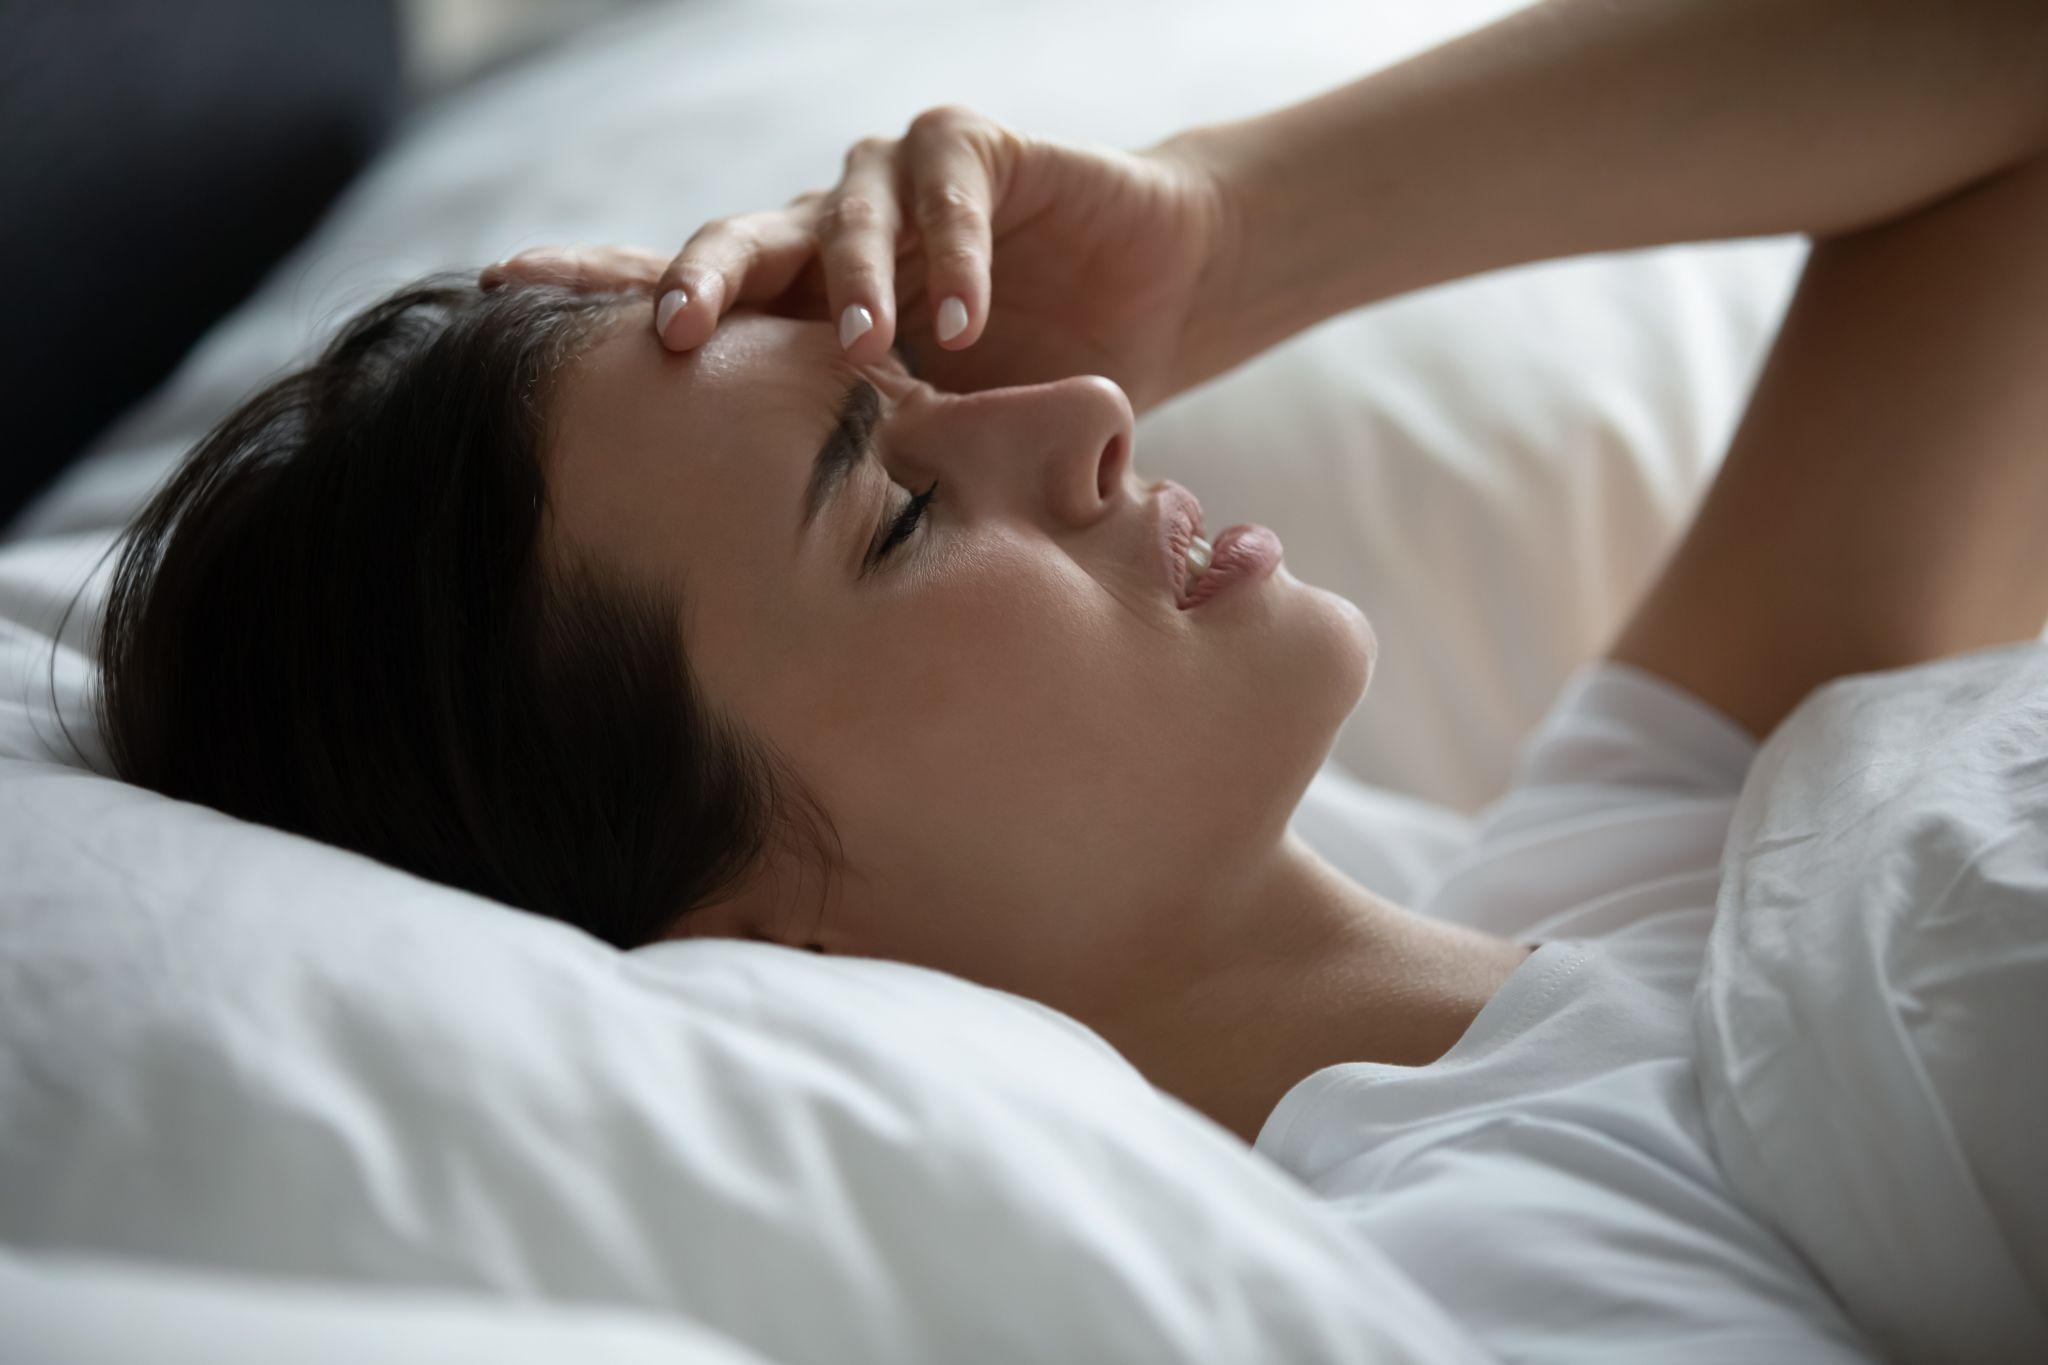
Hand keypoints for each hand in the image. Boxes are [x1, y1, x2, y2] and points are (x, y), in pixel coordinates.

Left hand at [481, 105, 1244, 415]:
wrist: (1146, 300)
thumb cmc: (1025, 385)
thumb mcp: (933, 443)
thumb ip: (867, 479)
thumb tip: (783, 608)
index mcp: (796, 304)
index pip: (684, 293)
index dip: (597, 289)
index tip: (495, 295)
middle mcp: (825, 233)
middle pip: (737, 243)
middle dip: (700, 284)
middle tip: (673, 338)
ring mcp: (892, 186)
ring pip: (839, 214)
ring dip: (852, 282)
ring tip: (867, 350)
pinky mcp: (972, 151)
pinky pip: (944, 188)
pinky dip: (951, 251)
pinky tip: (962, 317)